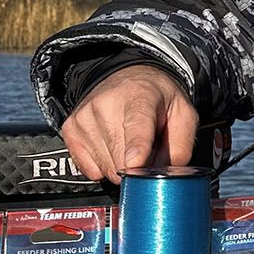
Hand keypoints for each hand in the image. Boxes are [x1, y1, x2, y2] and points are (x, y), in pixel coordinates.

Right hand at [59, 64, 198, 180]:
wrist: (128, 76)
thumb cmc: (156, 98)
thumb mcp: (183, 114)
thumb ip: (180, 147)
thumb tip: (166, 177)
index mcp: (140, 97)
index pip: (136, 127)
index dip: (136, 149)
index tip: (135, 163)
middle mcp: (106, 105)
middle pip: (121, 159)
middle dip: (138, 166)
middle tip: (147, 147)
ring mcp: (85, 118)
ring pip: (107, 169)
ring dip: (121, 165)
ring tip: (128, 141)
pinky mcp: (70, 130)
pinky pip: (90, 171)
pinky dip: (104, 165)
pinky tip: (111, 146)